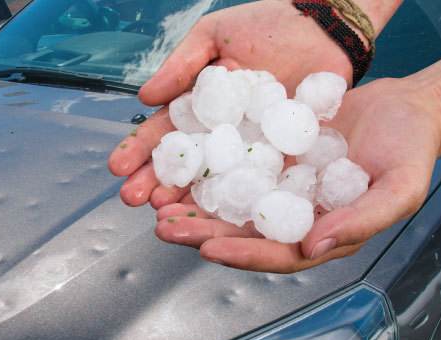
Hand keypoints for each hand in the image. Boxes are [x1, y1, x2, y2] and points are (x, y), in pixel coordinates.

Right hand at [108, 0, 353, 208]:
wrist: (322, 28)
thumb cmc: (266, 25)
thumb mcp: (213, 36)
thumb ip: (180, 66)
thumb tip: (144, 97)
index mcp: (198, 107)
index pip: (162, 132)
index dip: (139, 149)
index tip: (118, 166)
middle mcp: (218, 134)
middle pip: (182, 163)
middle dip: (154, 182)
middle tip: (132, 199)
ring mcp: (247, 149)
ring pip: (211, 179)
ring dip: (184, 198)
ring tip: (162, 211)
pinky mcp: (278, 157)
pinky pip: (254, 180)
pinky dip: (233, 198)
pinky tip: (212, 213)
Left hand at [154, 77, 440, 272]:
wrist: (401, 109)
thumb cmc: (408, 152)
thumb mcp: (398, 189)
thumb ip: (360, 221)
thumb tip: (312, 247)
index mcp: (321, 235)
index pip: (277, 254)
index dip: (242, 254)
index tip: (208, 249)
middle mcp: (294, 216)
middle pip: (243, 233)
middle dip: (203, 234)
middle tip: (165, 229)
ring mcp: (279, 187)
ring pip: (232, 203)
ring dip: (195, 207)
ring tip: (160, 206)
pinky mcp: (271, 158)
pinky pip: (235, 167)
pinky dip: (209, 171)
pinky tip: (183, 170)